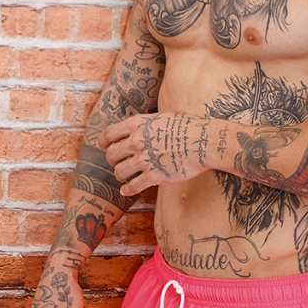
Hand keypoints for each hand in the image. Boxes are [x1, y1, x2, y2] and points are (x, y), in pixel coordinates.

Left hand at [98, 113, 213, 196]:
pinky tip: (127, 190)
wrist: (204, 142)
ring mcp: (144, 160)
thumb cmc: (189, 127)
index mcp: (137, 124)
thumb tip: (138, 129)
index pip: (109, 134)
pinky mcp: (154, 176)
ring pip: (119, 172)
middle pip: (111, 154)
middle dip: (113, 160)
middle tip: (118, 163)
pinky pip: (132, 186)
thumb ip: (146, 125)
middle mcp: (137, 142)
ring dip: (120, 175)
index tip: (102, 146)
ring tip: (125, 177)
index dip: (103, 141)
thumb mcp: (162, 117)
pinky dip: (127, 190)